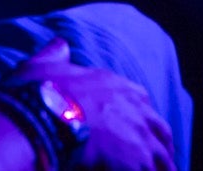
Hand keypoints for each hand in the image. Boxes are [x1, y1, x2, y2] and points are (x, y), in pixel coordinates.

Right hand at [10, 38, 175, 170]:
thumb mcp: (43, 66)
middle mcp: (136, 110)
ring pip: (163, 160)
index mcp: (118, 87)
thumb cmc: (39, 95)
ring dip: (157, 168)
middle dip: (160, 148)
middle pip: (161, 133)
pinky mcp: (137, 165)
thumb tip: (60, 44)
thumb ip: (55, 55)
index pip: (142, 101)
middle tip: (156, 163)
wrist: (41, 120)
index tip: (139, 130)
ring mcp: (140, 139)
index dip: (141, 118)